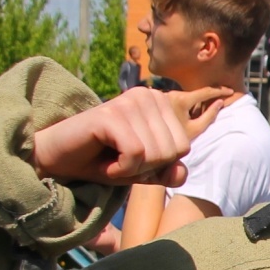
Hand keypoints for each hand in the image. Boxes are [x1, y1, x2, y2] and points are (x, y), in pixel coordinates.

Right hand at [30, 87, 233, 186]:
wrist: (59, 158)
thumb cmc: (103, 161)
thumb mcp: (142, 171)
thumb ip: (166, 171)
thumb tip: (182, 172)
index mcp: (161, 105)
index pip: (192, 124)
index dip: (191, 129)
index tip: (210, 108)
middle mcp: (149, 97)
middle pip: (178, 149)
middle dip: (152, 168)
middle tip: (125, 163)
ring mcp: (131, 102)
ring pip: (158, 153)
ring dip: (135, 169)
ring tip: (114, 160)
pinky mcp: (114, 114)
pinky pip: (137, 154)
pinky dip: (122, 169)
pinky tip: (108, 162)